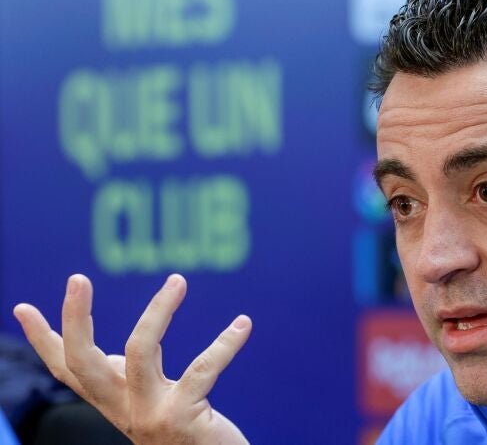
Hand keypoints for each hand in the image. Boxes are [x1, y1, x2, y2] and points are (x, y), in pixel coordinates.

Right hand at [13, 274, 250, 444]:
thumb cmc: (184, 434)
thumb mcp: (148, 406)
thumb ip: (131, 381)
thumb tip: (117, 353)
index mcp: (113, 403)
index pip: (68, 370)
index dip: (44, 340)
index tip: (22, 307)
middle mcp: (124, 410)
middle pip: (85, 362)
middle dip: (75, 319)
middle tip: (77, 277)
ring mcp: (151, 415)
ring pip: (141, 352)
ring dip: (158, 311)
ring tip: (178, 280)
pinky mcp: (183, 417)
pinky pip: (204, 369)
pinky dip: (226, 343)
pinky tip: (243, 323)